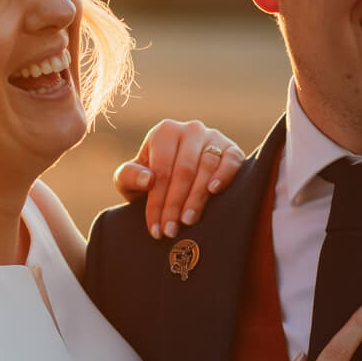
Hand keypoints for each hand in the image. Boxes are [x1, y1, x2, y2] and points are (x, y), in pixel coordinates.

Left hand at [112, 119, 245, 239]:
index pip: (161, 170)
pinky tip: (214, 191)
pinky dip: (224, 175)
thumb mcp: (130, 179)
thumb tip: (147, 180)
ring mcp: (213, 137)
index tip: (156, 228)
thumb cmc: (149, 179)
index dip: (157, 202)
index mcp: (164, 132)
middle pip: (184, 171)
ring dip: (197, 198)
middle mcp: (190, 130)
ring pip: (206, 168)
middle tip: (171, 230)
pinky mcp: (232, 149)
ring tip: (188, 221)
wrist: (176, 176)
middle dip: (175, 204)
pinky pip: (231, 161)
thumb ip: (129, 176)